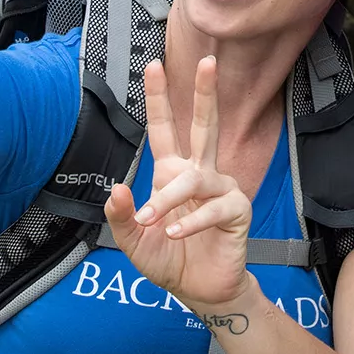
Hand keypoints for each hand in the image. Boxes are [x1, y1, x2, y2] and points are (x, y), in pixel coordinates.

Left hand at [104, 57, 254, 311]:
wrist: (199, 291)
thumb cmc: (168, 261)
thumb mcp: (133, 241)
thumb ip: (121, 217)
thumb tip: (117, 189)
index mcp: (172, 173)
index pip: (165, 129)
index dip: (159, 98)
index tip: (153, 65)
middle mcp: (198, 174)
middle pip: (204, 126)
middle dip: (204, 94)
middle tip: (208, 61)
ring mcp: (220, 190)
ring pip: (195, 178)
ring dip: (169, 199)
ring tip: (150, 221)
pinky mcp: (236, 210)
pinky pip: (213, 209)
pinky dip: (190, 222)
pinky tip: (174, 235)